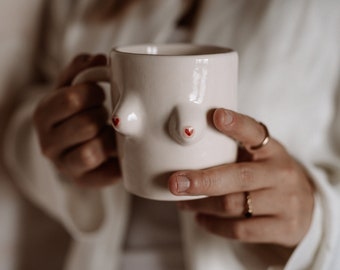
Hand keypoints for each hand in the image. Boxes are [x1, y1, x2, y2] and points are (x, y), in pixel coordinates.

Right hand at [34, 54, 120, 186]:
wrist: (70, 145)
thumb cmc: (74, 112)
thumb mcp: (72, 86)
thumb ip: (82, 69)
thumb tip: (100, 58)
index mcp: (44, 114)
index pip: (73, 99)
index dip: (94, 93)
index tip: (99, 93)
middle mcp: (48, 143)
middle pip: (87, 124)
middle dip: (102, 115)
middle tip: (103, 114)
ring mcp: (65, 165)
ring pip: (94, 150)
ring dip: (109, 138)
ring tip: (109, 132)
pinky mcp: (83, 181)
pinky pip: (107, 173)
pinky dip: (117, 160)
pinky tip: (117, 150)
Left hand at [168, 108, 313, 246]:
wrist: (307, 209)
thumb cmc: (269, 176)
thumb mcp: (260, 157)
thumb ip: (232, 150)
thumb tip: (185, 146)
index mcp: (273, 150)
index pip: (256, 133)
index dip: (237, 125)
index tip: (216, 116)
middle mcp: (281, 174)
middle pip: (239, 177)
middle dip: (203, 180)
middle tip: (175, 182)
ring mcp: (285, 202)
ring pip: (234, 205)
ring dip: (201, 204)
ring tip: (181, 202)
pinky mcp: (284, 228)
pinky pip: (240, 230)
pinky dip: (214, 225)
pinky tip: (200, 218)